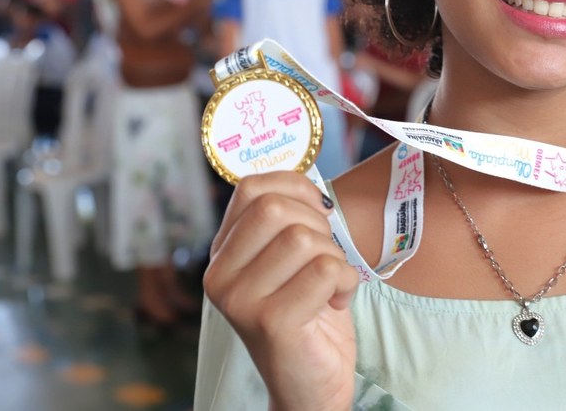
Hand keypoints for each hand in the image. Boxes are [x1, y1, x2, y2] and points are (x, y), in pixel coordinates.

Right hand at [204, 173, 359, 410]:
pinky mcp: (270, 322)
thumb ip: (288, 221)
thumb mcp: (290, 261)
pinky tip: (334, 303)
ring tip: (328, 285)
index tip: (317, 212)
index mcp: (222, 254)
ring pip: (302, 238)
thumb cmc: (308, 313)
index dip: (295, 188)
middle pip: (275, 207)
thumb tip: (308, 180)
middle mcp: (219, 276)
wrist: (311, 385)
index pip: (251, 188)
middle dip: (318, 225)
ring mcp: (240, 301)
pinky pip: (324, 270)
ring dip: (333, 257)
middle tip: (325, 257)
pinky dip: (346, 282)